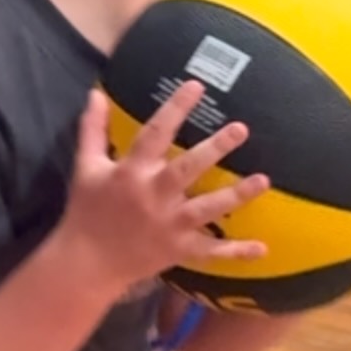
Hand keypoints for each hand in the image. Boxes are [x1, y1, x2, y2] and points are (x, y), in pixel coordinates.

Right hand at [63, 83, 267, 295]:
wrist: (86, 264)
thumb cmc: (87, 211)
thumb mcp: (86, 167)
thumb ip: (93, 129)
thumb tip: (96, 93)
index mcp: (130, 173)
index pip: (154, 134)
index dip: (174, 109)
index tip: (196, 86)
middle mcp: (153, 197)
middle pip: (187, 169)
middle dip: (214, 149)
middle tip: (241, 128)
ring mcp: (169, 226)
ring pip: (207, 208)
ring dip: (236, 196)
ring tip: (264, 180)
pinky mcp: (178, 250)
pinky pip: (210, 251)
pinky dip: (235, 252)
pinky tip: (262, 248)